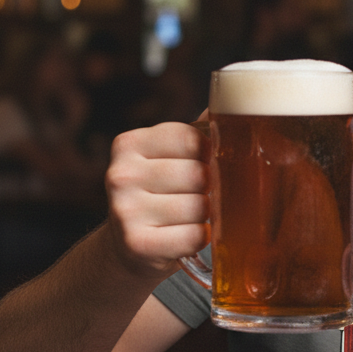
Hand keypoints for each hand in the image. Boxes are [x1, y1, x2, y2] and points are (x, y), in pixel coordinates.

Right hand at [105, 120, 209, 278]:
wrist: (129, 248)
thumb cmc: (160, 195)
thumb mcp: (169, 158)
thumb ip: (197, 133)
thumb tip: (231, 103)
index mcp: (129, 143)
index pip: (192, 139)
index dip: (209, 155)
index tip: (203, 165)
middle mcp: (121, 175)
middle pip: (198, 174)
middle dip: (209, 188)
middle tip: (198, 196)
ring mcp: (125, 211)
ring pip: (199, 207)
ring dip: (206, 215)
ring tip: (191, 217)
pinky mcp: (137, 244)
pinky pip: (195, 236)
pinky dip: (201, 238)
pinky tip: (187, 235)